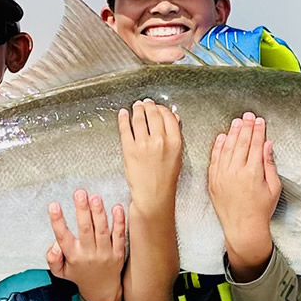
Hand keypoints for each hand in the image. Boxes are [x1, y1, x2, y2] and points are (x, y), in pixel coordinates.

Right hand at [47, 189, 126, 300]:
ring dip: (98, 213)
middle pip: (85, 230)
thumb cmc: (80, 275)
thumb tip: (54, 246)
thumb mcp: (61, 272)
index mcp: (73, 256)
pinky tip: (116, 208)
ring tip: (95, 197)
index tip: (54, 206)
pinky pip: (118, 236)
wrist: (102, 291)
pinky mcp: (118, 253)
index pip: (63, 237)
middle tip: (79, 193)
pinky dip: (119, 222)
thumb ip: (53, 259)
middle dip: (82, 210)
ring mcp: (105, 254)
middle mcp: (89, 255)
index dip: (57, 221)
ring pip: (102, 231)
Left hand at [118, 99, 181, 215]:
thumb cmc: (165, 180)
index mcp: (174, 141)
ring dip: (137, 110)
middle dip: (148, 106)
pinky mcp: (129, 149)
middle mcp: (160, 140)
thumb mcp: (176, 156)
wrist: (153, 196)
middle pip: (153, 114)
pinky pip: (125, 129)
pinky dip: (123, 119)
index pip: (168, 116)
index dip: (162, 108)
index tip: (158, 107)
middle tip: (145, 104)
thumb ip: (175, 135)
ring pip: (139, 119)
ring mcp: (143, 144)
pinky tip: (123, 114)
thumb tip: (174, 118)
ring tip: (136, 107)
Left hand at [208, 113, 279, 279]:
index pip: (255, 144)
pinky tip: (222, 137)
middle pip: (241, 143)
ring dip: (232, 133)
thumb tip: (267, 145)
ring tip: (237, 122)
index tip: (259, 121)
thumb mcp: (273, 187)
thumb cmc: (260, 210)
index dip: (258, 130)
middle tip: (248, 116)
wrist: (243, 227)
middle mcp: (236, 172)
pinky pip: (215, 159)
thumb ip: (269, 164)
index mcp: (253, 172)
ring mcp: (222, 175)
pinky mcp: (214, 181)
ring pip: (227, 148)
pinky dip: (218, 146)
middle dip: (246, 127)